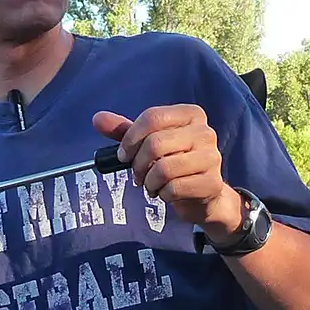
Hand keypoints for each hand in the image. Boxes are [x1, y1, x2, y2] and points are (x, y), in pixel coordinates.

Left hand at [92, 106, 242, 236]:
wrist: (202, 195)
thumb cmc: (173, 163)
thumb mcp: (148, 143)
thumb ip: (124, 131)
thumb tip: (97, 119)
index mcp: (191, 114)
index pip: (153, 117)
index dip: (131, 138)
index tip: (122, 155)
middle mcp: (205, 132)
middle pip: (156, 143)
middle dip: (138, 164)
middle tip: (137, 175)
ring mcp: (212, 157)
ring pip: (164, 168)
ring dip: (149, 182)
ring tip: (152, 185)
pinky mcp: (212, 182)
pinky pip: (174, 188)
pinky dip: (162, 194)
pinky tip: (167, 193)